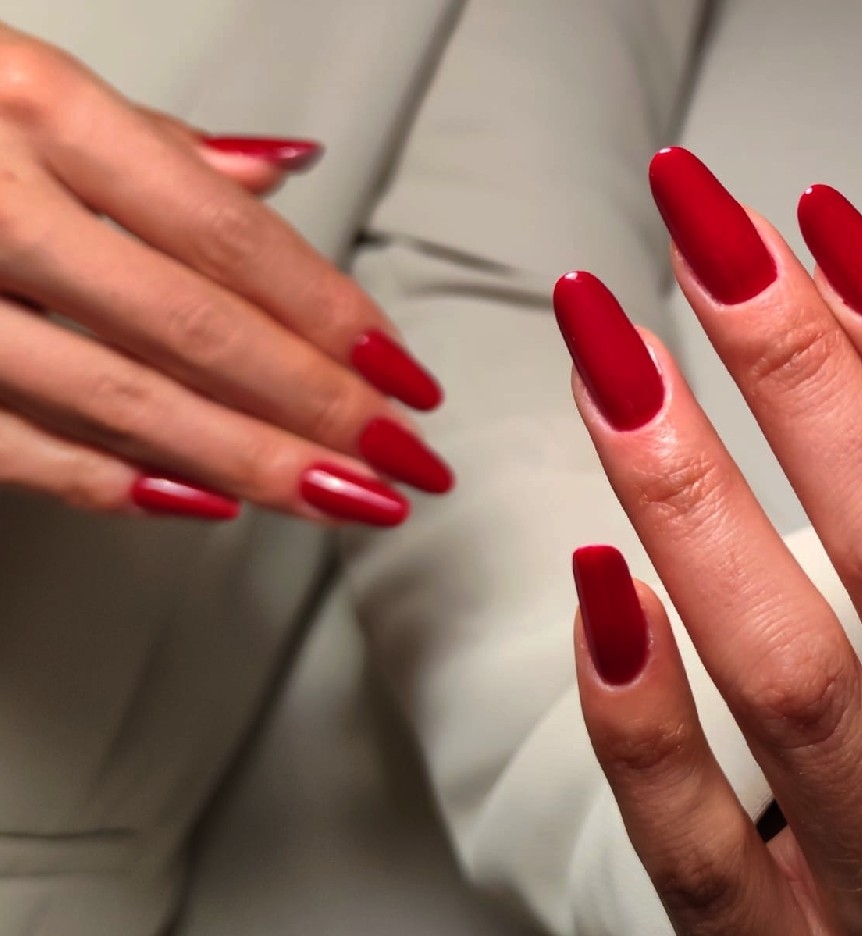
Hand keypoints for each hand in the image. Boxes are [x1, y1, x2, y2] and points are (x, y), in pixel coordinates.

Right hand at [0, 26, 450, 524]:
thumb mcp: (21, 84)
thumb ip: (157, 146)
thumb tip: (287, 170)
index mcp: (27, 102)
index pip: (223, 232)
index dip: (329, 314)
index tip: (404, 377)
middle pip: (191, 325)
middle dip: (315, 404)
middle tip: (401, 460)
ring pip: (118, 398)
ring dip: (247, 460)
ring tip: (343, 500)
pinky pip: (18, 445)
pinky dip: (115, 483)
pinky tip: (205, 506)